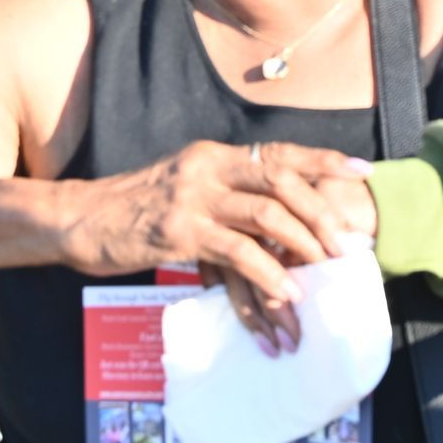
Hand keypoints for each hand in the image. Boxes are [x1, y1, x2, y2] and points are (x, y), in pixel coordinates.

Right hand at [61, 141, 371, 345]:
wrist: (80, 220)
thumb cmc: (134, 210)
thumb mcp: (184, 188)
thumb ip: (224, 194)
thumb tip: (270, 214)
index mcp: (214, 155)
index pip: (279, 151)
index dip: (323, 159)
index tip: (361, 168)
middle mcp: (209, 166)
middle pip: (282, 179)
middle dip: (323, 209)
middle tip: (349, 241)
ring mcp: (194, 197)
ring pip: (266, 212)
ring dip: (303, 243)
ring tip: (326, 268)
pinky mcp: (180, 231)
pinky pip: (237, 250)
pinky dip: (268, 271)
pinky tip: (286, 290)